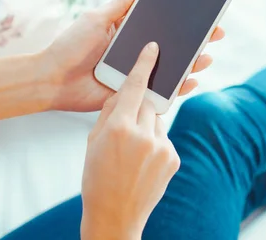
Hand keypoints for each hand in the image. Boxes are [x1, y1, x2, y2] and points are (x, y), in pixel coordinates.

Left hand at [38, 0, 224, 111]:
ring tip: (206, 57)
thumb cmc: (70, 46)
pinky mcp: (134, 95)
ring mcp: (137, 75)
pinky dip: (178, 89)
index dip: (185, 21)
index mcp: (130, 34)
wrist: (51, 80)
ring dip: (193, 64)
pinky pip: (160, 93)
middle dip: (197, 41)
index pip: (164, 26)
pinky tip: (191, 81)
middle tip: (216, 34)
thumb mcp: (97, 18)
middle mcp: (137, 54)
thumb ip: (122, 4)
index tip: (206, 14)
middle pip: (174, 48)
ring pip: (172, 70)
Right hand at [81, 43, 179, 238]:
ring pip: (156, 121)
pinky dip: (154, 143)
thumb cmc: (96, 178)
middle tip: (126, 126)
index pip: (134, 87)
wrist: (114, 216)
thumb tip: (121, 95)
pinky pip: (164, 138)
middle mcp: (143, 135)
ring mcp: (161, 147)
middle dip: (138, 108)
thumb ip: (109, 114)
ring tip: (132, 152)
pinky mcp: (173, 158)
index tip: (153, 47)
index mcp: (119, 128)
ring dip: (146, 127)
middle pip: (147, 104)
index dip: (144, 64)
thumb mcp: (92, 142)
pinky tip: (142, 162)